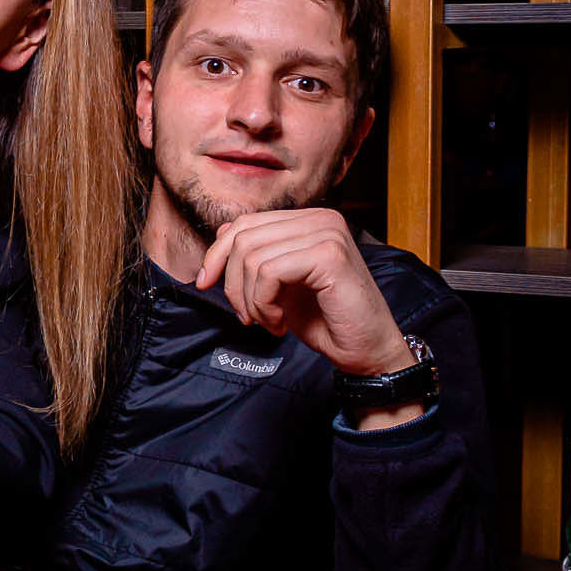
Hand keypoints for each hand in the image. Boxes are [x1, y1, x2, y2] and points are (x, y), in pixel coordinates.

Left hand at [196, 209, 413, 377]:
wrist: (365, 352)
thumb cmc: (325, 321)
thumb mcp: (280, 285)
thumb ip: (257, 256)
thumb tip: (220, 233)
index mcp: (309, 220)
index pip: (245, 223)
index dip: (217, 254)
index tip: (205, 284)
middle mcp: (322, 218)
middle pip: (243, 237)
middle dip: (233, 283)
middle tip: (248, 316)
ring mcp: (328, 233)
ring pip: (252, 257)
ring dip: (251, 300)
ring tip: (269, 322)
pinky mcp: (330, 255)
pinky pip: (270, 273)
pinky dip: (264, 304)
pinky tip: (280, 323)